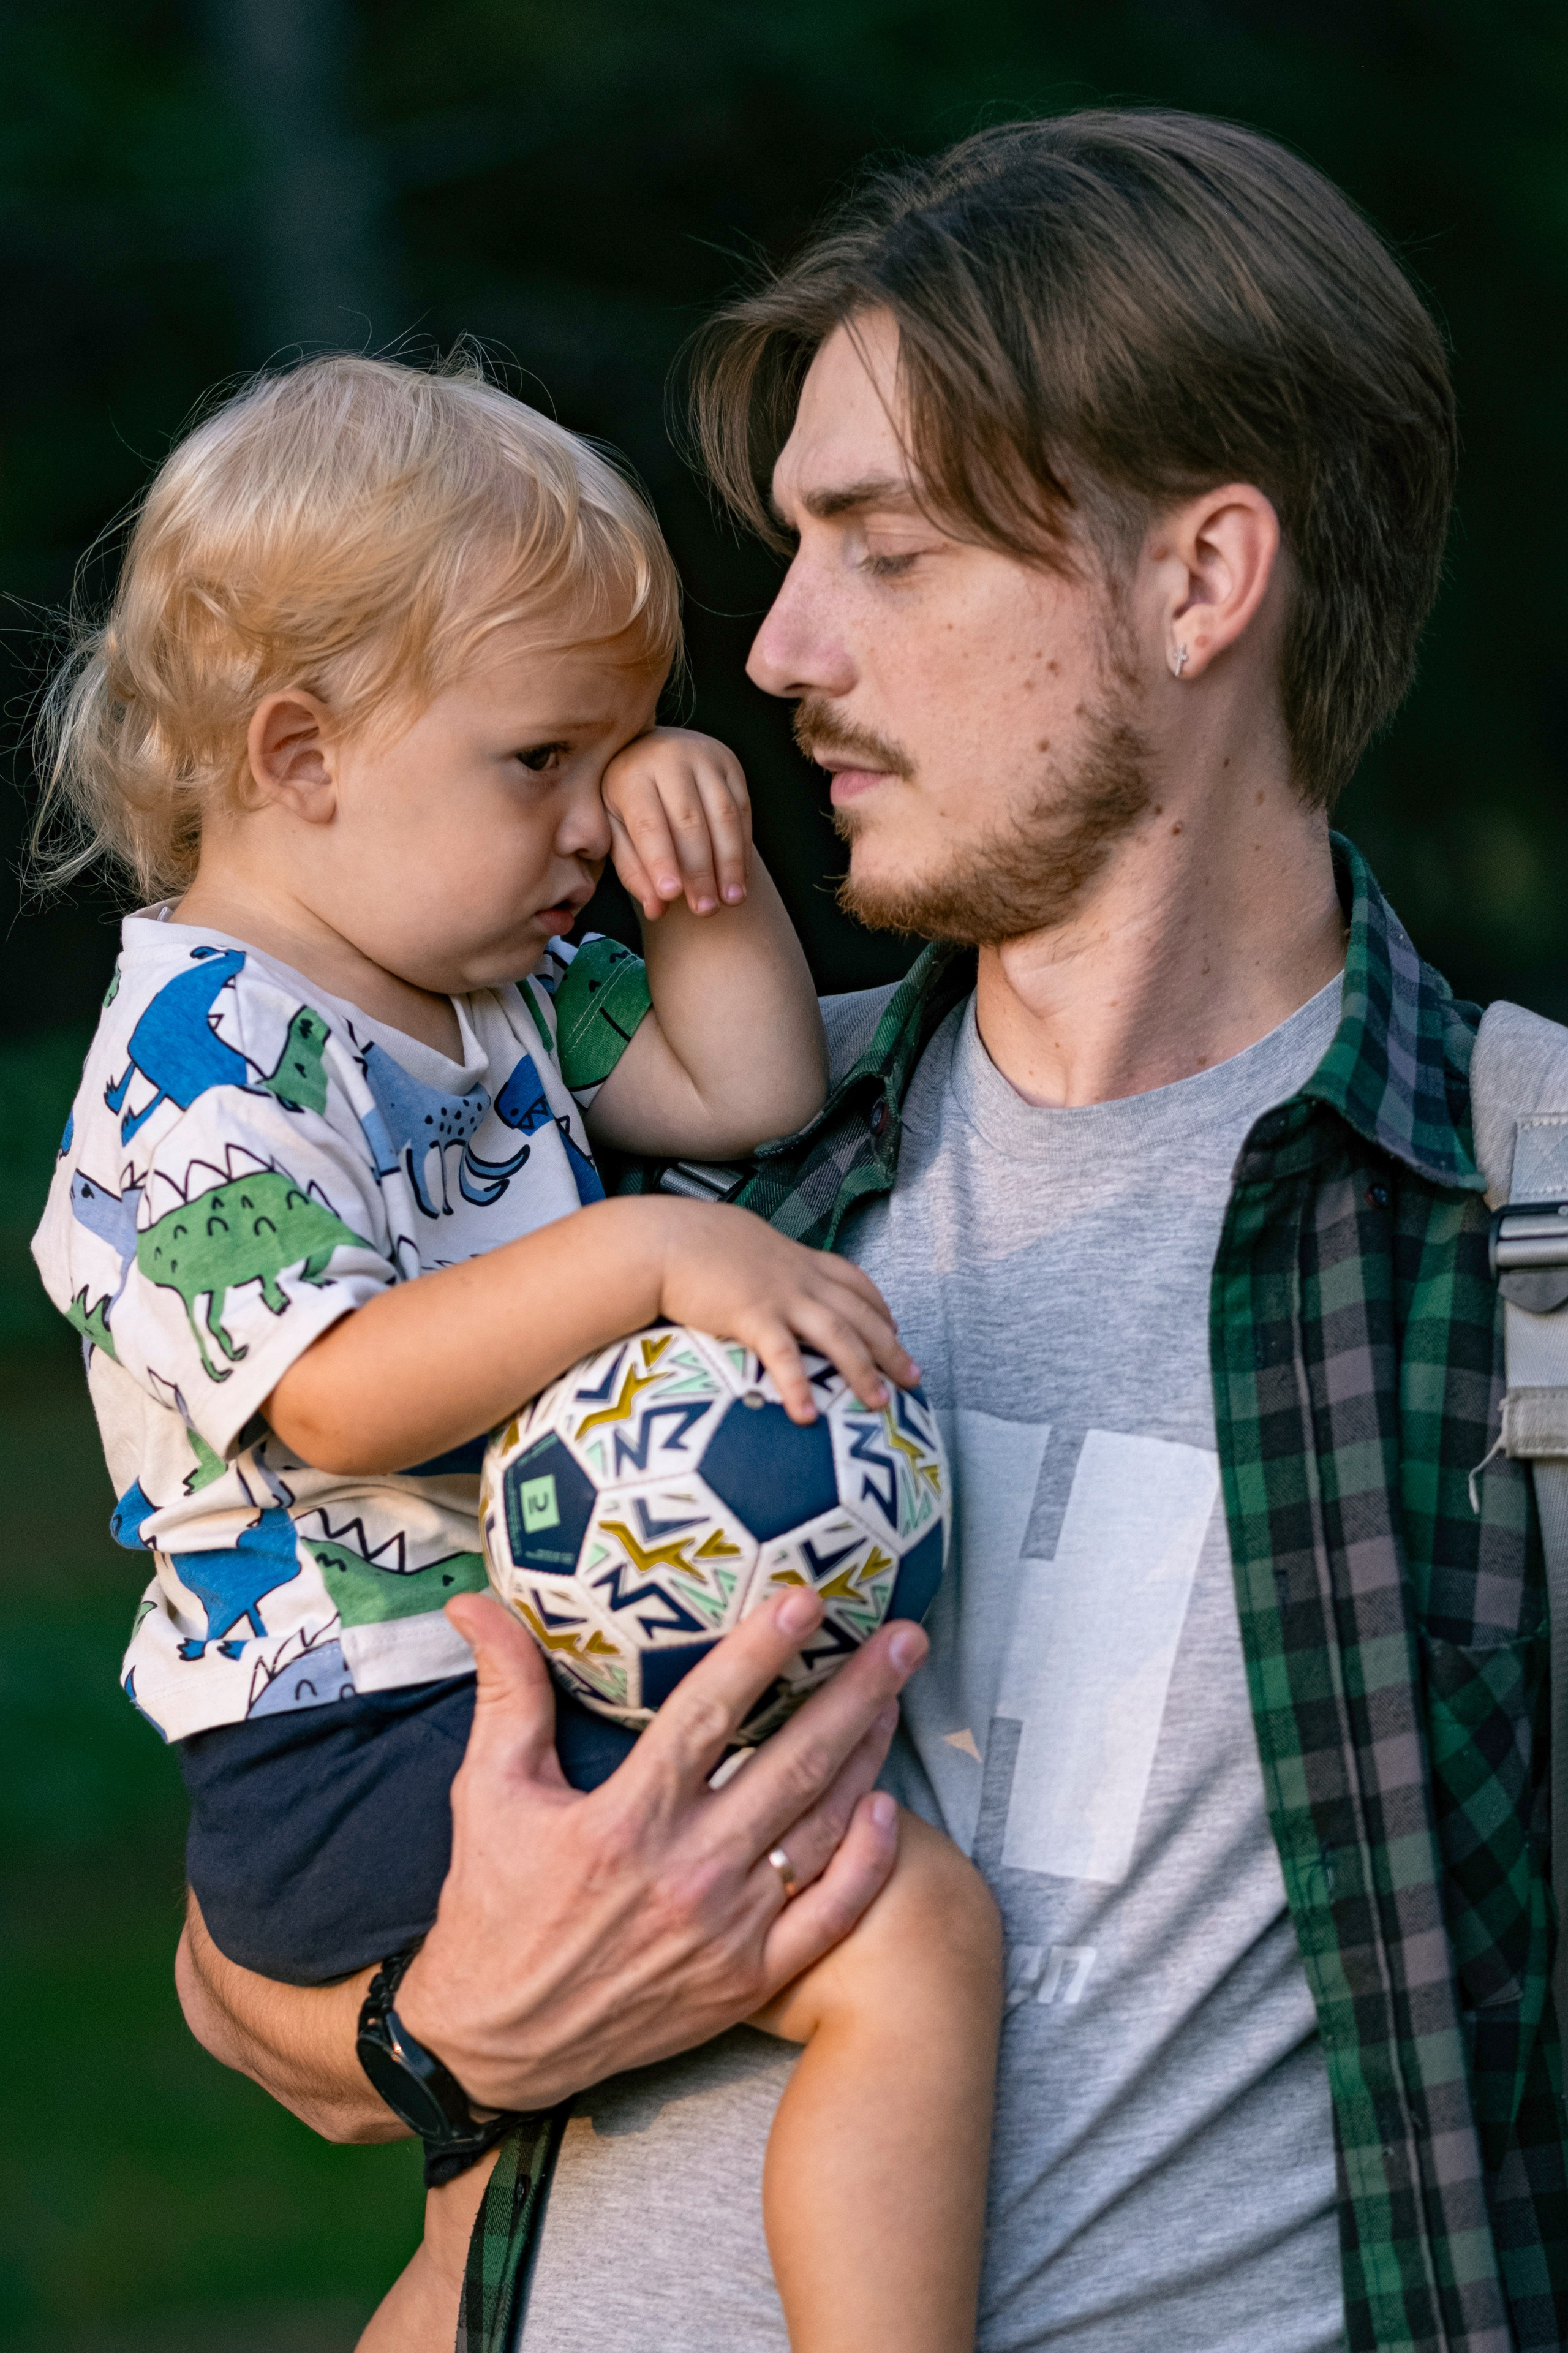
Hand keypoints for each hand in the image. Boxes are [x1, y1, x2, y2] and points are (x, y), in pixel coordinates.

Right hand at [394, 1590, 926, 2113]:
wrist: (497, 2042)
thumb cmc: (492, 1906)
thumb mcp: (488, 1790)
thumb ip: (504, 1691)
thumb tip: (475, 1605)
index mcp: (624, 1820)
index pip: (708, 1715)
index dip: (760, 1652)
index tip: (807, 1599)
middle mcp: (686, 1873)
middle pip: (790, 1765)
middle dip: (855, 1694)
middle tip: (906, 1639)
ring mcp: (726, 1932)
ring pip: (819, 1830)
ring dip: (867, 1759)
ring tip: (899, 1699)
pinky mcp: (746, 1980)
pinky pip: (827, 1915)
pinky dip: (867, 1863)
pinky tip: (889, 1808)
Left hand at [603, 726, 750, 919]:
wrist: (652, 750)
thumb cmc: (629, 799)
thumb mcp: (615, 830)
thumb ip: (633, 869)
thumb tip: (656, 909)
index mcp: (631, 774)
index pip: (648, 823)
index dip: (660, 860)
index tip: (671, 896)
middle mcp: (669, 758)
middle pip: (689, 821)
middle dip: (700, 870)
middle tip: (705, 910)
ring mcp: (704, 757)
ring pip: (723, 815)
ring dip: (730, 863)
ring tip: (731, 900)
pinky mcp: (730, 764)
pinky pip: (742, 809)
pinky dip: (743, 848)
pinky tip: (740, 879)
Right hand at [655, 1197, 918, 1419]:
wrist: (662, 1237)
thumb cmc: (692, 1242)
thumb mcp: (741, 1243)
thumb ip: (760, 1262)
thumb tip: (756, 1277)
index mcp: (798, 1259)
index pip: (854, 1281)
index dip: (879, 1307)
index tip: (896, 1328)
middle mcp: (799, 1277)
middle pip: (860, 1314)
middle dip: (891, 1348)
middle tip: (915, 1379)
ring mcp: (780, 1296)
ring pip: (837, 1335)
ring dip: (863, 1372)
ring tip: (880, 1405)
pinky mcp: (751, 1316)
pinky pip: (783, 1356)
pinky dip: (798, 1386)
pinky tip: (807, 1416)